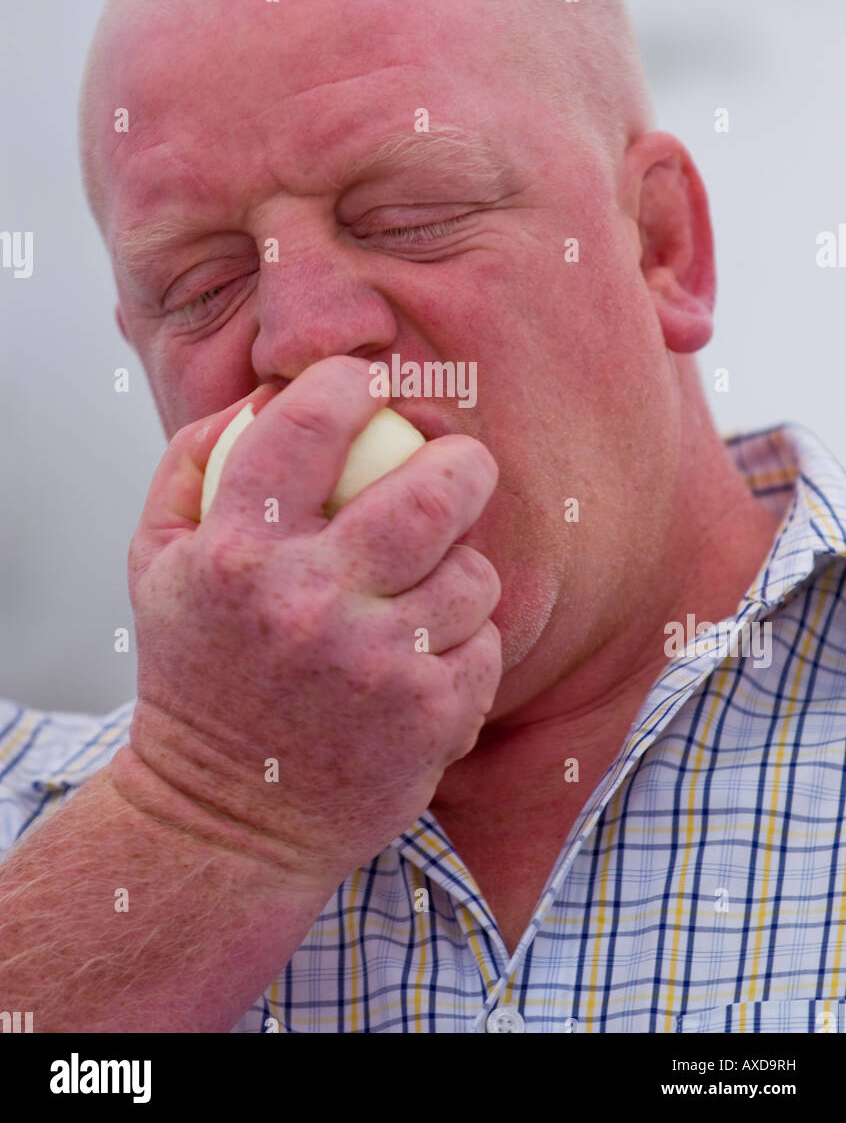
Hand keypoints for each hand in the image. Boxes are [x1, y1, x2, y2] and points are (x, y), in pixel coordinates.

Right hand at [124, 356, 502, 888]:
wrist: (223, 820)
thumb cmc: (198, 674)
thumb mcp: (157, 563)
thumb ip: (192, 464)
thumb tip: (262, 394)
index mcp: (237, 551)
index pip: (312, 422)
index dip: (353, 382)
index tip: (371, 386)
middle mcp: (308, 600)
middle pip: (434, 490)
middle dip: (463, 462)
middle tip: (461, 467)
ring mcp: (376, 662)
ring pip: (476, 572)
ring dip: (462, 570)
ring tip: (429, 588)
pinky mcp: (429, 717)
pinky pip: (486, 643)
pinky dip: (466, 643)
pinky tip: (425, 658)